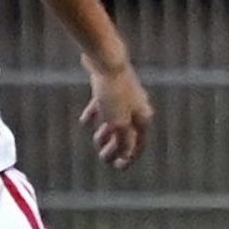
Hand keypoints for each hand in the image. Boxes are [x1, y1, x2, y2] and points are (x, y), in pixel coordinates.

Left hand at [79, 55, 151, 169]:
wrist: (106, 61)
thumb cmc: (114, 94)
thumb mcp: (118, 123)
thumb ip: (123, 142)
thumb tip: (125, 157)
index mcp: (143, 117)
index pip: (138, 144)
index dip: (128, 158)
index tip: (117, 167)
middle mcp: (136, 107)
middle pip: (127, 132)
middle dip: (115, 146)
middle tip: (103, 157)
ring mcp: (122, 96)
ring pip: (115, 119)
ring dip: (106, 132)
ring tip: (96, 139)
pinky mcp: (108, 87)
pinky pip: (103, 105)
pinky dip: (95, 115)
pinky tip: (85, 121)